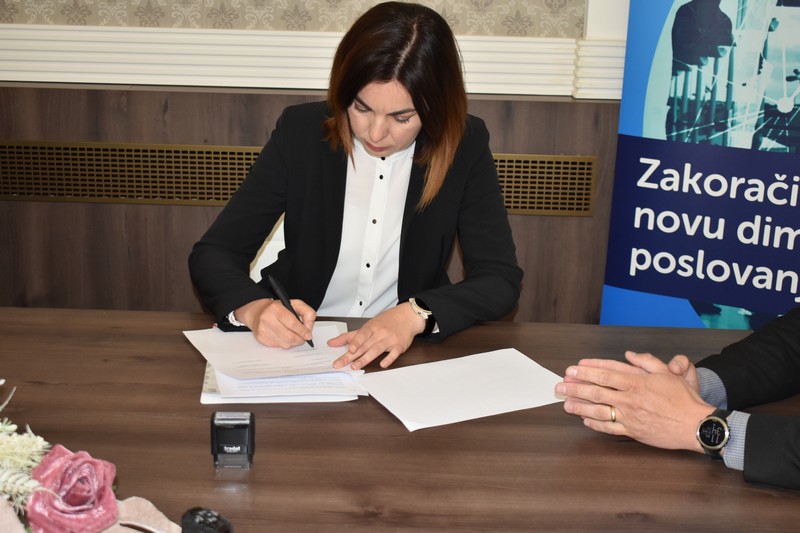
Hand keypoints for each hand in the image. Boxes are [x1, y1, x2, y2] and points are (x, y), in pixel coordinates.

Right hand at [235, 298, 315, 348]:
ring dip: (294, 342)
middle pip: (289, 337)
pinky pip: (279, 346)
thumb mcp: (295, 304)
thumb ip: (307, 313)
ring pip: (285, 344)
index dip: (303, 331)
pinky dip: (285, 343)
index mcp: (276, 308)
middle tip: (303, 337)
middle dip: (300, 339)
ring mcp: (263, 330)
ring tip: (295, 336)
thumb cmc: (278, 308)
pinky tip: (284, 336)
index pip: (292, 323)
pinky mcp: (261, 338)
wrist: (258, 312)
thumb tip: (309, 327)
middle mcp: (267, 319)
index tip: (308, 335)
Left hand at [330, 302, 424, 369]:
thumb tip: (331, 343)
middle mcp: (379, 333)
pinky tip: (382, 364)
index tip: (348, 350)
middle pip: (364, 345)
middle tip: (340, 364)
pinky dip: (388, 359)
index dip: (355, 342)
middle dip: (352, 356)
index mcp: (371, 327)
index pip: (361, 335)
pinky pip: (394, 353)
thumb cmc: (386, 322)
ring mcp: (389, 340)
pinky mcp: (399, 346)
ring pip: (376, 349)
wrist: (407, 316)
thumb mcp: (367, 326)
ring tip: (356, 366)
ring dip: (365, 358)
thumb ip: (349, 336)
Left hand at [555, 351, 711, 451]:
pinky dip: (595, 424)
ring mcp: (629, 416)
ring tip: (565, 403)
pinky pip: (609, 428)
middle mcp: (630, 399)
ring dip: (579, 406)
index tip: (573, 368)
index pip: (606, 373)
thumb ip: (647, 362)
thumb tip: (629, 354)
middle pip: (596, 391)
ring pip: (598, 411)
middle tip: (560, 385)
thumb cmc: (683, 399)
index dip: (587, 370)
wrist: (696, 425)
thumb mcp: (668, 373)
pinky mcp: (633, 431)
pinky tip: (584, 420)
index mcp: (637, 382)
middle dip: (575, 387)